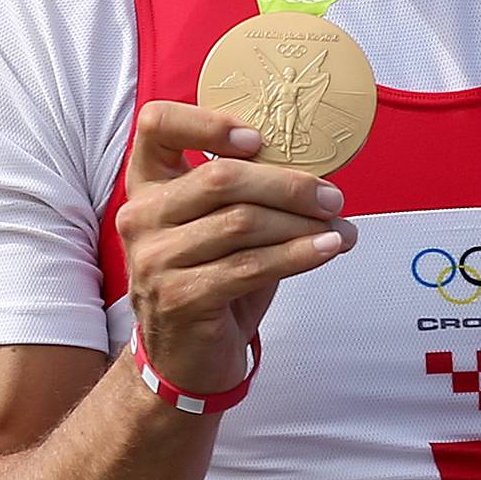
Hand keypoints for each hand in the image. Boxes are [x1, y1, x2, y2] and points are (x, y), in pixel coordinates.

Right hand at [115, 103, 354, 400]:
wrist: (185, 356)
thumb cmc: (209, 279)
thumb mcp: (215, 225)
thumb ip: (244, 191)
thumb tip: (317, 168)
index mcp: (146, 185)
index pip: (157, 126)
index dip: (208, 123)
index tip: (258, 139)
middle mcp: (141, 216)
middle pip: (220, 178)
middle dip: (288, 185)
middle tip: (331, 197)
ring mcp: (156, 259)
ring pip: (242, 222)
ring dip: (302, 224)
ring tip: (339, 229)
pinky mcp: (181, 298)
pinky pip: (251, 266)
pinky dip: (298, 255)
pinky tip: (326, 250)